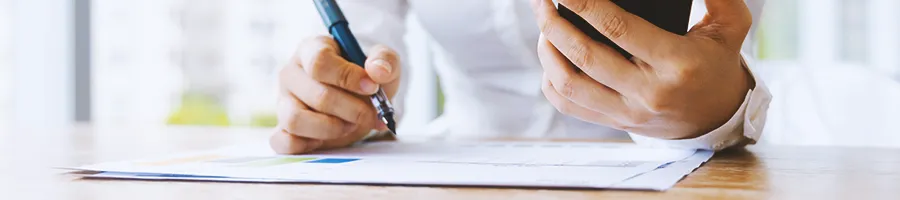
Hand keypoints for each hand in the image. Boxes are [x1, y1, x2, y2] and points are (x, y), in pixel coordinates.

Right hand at [271, 36, 401, 153]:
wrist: (361, 101)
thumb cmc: (366, 78)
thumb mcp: (382, 64)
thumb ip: (385, 61)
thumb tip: (377, 71)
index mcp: (311, 50)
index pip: (319, 62)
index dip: (347, 77)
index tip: (372, 87)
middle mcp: (291, 74)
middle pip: (316, 95)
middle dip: (351, 110)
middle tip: (370, 114)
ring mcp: (283, 102)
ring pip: (295, 120)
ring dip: (332, 128)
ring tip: (351, 125)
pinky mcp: (282, 129)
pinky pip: (284, 142)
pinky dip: (310, 145)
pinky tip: (331, 138)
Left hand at [531, 0, 754, 138]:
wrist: (718, 116)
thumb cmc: (718, 61)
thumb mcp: (731, 24)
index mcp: (677, 63)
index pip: (618, 28)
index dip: (584, 5)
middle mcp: (649, 92)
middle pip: (585, 56)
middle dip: (554, 24)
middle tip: (540, 1)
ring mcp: (628, 112)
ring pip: (569, 84)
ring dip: (546, 52)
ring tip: (543, 26)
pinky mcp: (614, 123)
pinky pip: (569, 106)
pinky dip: (550, 81)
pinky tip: (550, 57)